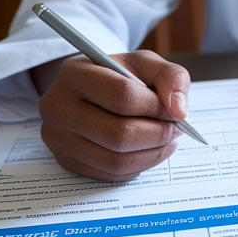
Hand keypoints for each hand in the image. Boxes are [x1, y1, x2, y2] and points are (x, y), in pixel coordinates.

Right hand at [34, 51, 189, 181]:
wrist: (84, 89)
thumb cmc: (117, 74)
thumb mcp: (145, 63)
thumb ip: (170, 77)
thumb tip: (179, 111)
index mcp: (75, 74)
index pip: (122, 96)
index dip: (156, 107)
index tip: (175, 110)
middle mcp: (58, 108)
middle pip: (118, 135)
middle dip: (157, 135)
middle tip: (176, 129)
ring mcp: (59, 138)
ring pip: (115, 160)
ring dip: (152, 154)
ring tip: (167, 140)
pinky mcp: (67, 161)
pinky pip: (110, 174)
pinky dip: (138, 165)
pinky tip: (148, 150)